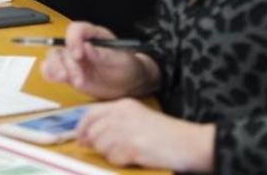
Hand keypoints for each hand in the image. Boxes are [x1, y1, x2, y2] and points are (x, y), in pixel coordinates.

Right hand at [40, 21, 158, 99]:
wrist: (127, 84)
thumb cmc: (126, 67)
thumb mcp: (121, 60)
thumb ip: (104, 54)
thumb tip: (87, 47)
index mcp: (94, 35)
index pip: (77, 29)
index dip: (74, 39)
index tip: (78, 54)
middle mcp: (79, 45)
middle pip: (62, 45)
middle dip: (67, 62)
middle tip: (77, 77)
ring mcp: (72, 59)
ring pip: (54, 57)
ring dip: (56, 68)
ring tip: (67, 79)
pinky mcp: (68, 72)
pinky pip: (51, 69)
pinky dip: (50, 73)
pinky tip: (58, 79)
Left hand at [77, 99, 213, 171]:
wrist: (186, 142)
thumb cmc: (164, 134)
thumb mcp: (138, 119)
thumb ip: (114, 123)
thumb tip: (88, 137)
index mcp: (124, 105)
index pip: (91, 113)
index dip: (82, 127)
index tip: (80, 137)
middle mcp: (122, 114)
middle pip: (93, 131)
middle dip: (95, 144)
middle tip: (106, 150)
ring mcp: (126, 130)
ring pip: (101, 145)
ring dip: (109, 153)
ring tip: (126, 152)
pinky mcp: (131, 146)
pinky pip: (113, 157)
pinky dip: (119, 160)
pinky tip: (133, 157)